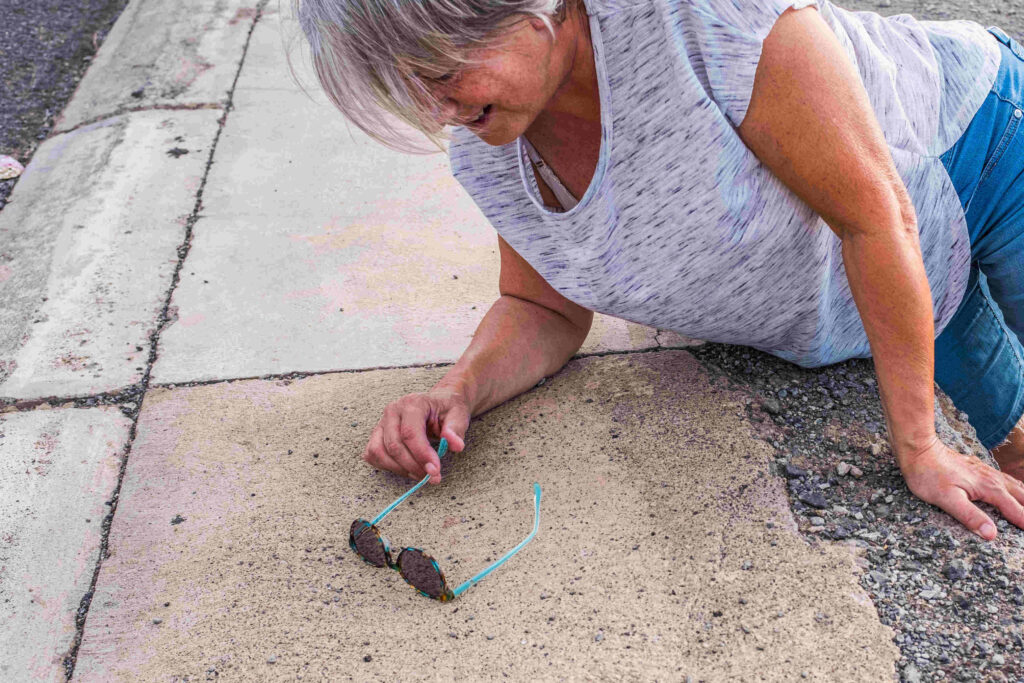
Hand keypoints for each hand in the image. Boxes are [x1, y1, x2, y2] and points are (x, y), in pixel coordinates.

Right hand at [363, 387, 469, 483]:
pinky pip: (373, 455)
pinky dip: (388, 466)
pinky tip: (407, 468)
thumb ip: (456, 430)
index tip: (435, 471)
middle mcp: (392, 411)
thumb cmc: (447, 410)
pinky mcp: (377, 434)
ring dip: (399, 469)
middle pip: (394, 446)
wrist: (437, 403)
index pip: (410, 433)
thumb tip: (456, 445)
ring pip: (379, 452)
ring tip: (420, 474)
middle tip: (431, 477)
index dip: (421, 455)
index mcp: (412, 403)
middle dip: (413, 467)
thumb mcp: (458, 415)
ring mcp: (382, 422)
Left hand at [898, 436, 1023, 539]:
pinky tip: (1013, 490)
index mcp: (990, 488)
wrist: (919, 449)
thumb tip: (992, 534)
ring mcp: (986, 471)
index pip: (1016, 510)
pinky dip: (1015, 488)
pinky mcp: (978, 468)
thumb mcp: (947, 500)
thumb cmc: (929, 475)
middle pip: (1022, 496)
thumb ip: (970, 516)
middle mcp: (993, 478)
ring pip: (1015, 486)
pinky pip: (1005, 478)